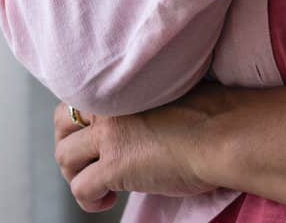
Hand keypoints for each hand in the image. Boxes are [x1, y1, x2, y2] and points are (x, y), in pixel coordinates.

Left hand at [53, 82, 230, 212]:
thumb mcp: (170, 92)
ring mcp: (108, 136)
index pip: (78, 97)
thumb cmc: (212, 114)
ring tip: (101, 186)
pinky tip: (108, 200)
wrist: (224, 132)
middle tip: (88, 162)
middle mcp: (108, 105)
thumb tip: (141, 120)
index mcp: (120, 85)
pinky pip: (80, 188)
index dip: (83, 121)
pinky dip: (89, 200)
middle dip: (69, 145)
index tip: (97, 139)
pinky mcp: (114, 166)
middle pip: (61, 123)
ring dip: (76, 175)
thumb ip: (144, 101)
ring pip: (64, 157)